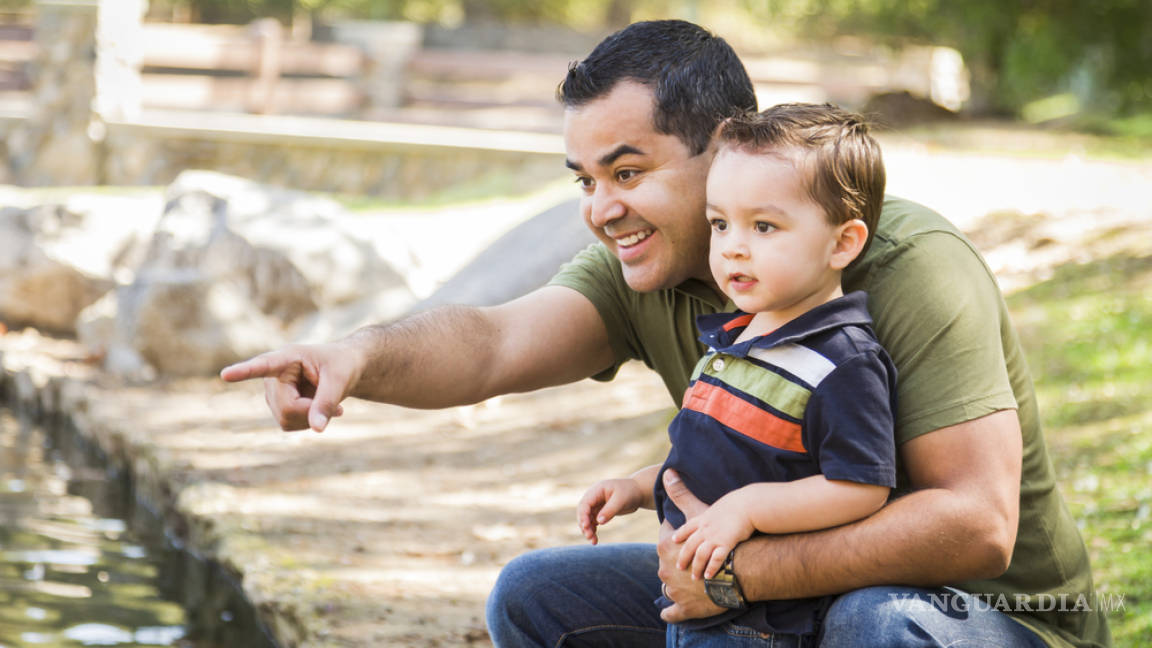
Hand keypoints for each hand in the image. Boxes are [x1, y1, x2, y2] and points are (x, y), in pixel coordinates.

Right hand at [220, 342, 361, 432]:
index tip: (225, 374)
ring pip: (286, 419)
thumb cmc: (342, 366)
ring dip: (311, 417)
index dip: (244, 371)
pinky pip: (288, 425)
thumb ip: (328, 402)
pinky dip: (308, 422)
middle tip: (336, 405)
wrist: (343, 369)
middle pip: (286, 407)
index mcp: (288, 357)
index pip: (264, 365)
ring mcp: (272, 392)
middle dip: (312, 411)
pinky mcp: (276, 406)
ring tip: (326, 402)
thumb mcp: (341, 380)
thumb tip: (317, 429)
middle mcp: (272, 374)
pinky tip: (319, 411)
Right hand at [577, 478, 645, 543]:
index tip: (586, 526)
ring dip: (588, 530)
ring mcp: (596, 505)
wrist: (638, 492)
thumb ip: (610, 510)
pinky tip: (595, 539)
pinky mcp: (601, 512)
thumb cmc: (630, 492)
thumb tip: (598, 522)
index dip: (583, 515)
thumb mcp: (621, 500)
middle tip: (589, 536)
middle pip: (583, 512)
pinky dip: (593, 530)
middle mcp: (594, 498)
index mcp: (596, 491)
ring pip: (587, 519)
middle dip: (584, 525)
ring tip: (593, 542)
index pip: (585, 504)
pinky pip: (593, 522)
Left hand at [672, 490, 754, 579]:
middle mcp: (705, 529)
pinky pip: (715, 559)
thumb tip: (718, 513)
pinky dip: (711, 568)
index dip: (680, 534)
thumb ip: (716, 512)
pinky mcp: (726, 544)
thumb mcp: (721, 504)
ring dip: (696, 567)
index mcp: (703, 518)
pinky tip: (709, 576)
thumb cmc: (738, 504)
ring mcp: (714, 537)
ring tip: (694, 577)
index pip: (687, 527)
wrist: (748, 504)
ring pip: (699, 554)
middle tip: (679, 568)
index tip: (673, 540)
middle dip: (683, 557)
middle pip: (689, 545)